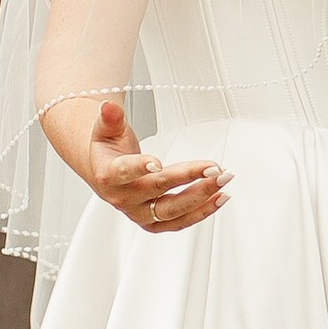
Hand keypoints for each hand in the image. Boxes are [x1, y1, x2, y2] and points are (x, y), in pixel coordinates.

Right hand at [83, 100, 228, 232]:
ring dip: (201, 197)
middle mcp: (124, 199)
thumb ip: (110, 118)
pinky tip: (220, 197)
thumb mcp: (105, 130)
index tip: (157, 163)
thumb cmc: (109, 152)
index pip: (124, 172)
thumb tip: (109, 106)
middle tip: (213, 168)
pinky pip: (180, 221)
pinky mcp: (154, 223)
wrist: (104, 174)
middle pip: (158, 190)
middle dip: (188, 177)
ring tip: (222, 180)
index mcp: (109, 176)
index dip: (140, 167)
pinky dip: (202, 211)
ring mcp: (140, 213)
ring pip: (173, 210)